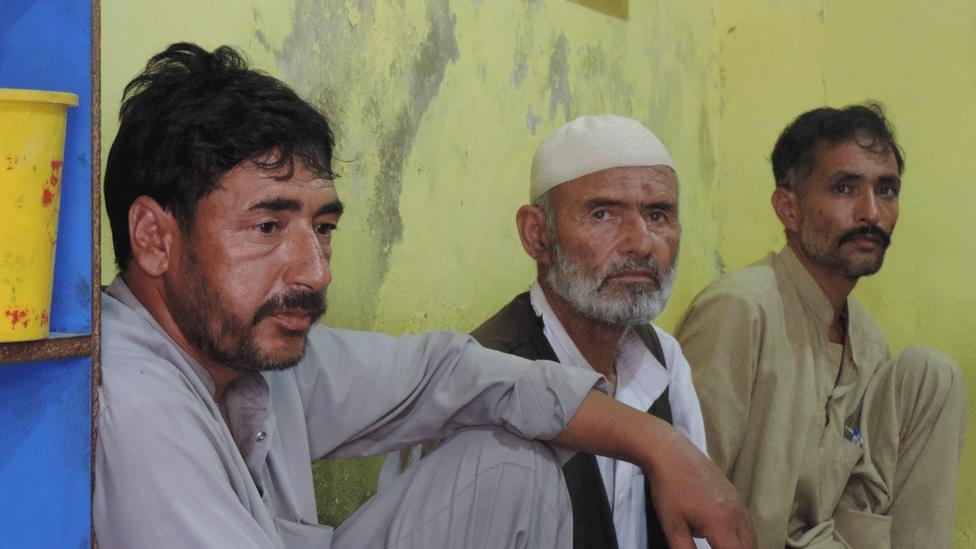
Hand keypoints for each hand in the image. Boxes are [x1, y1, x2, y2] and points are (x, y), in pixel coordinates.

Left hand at [553, 390, 754, 548]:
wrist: (671, 453)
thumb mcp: (673, 527)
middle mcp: (737, 515)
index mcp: (721, 524)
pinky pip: (748, 523)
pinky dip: (743, 536)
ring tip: (721, 545)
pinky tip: (726, 539)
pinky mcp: (736, 495)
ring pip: (751, 537)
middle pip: (749, 548)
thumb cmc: (668, 490)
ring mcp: (739, 503)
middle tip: (717, 548)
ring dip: (742, 547)